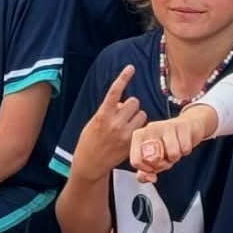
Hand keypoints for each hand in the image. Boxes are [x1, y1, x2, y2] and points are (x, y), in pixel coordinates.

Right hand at [69, 66, 146, 180]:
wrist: (89, 165)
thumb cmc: (89, 142)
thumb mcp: (93, 123)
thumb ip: (108, 111)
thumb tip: (122, 103)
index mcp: (102, 116)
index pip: (114, 92)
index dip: (123, 78)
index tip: (130, 67)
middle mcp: (114, 123)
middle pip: (134, 102)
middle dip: (130, 106)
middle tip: (123, 115)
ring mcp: (125, 134)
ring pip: (141, 114)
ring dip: (136, 116)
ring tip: (126, 125)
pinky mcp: (132, 143)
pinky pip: (143, 127)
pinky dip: (139, 128)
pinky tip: (130, 133)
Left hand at [129, 105, 216, 182]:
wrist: (188, 126)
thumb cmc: (168, 143)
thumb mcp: (153, 159)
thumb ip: (144, 173)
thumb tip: (149, 178)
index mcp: (138, 136)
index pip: (136, 161)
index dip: (147, 170)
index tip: (153, 167)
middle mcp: (150, 128)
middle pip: (154, 160)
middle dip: (163, 164)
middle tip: (166, 157)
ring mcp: (166, 125)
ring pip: (172, 154)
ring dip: (176, 157)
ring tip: (175, 150)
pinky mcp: (183, 125)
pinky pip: (185, 148)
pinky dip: (186, 150)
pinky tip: (183, 143)